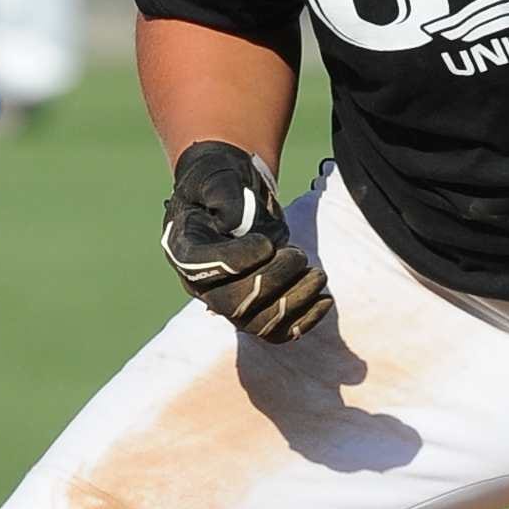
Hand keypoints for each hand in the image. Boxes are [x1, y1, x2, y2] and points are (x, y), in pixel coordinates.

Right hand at [161, 141, 330, 342]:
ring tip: (317, 275)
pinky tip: (325, 300)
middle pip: (232, 304)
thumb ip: (225, 195)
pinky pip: (276, 332)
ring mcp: (227, 301)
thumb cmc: (220, 182)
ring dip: (294, 302)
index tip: (266, 243)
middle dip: (272, 282)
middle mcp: (201, 283)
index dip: (236, 261)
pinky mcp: (253, 309)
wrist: (231, 194)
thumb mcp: (217, 176)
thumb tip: (238, 225)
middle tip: (298, 254)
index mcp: (183, 248)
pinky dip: (303, 322)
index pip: (200, 268)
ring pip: (257, 323)